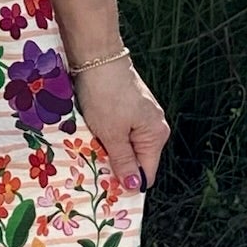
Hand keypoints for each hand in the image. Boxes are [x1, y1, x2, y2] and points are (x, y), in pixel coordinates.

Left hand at [71, 58, 168, 192]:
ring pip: (125, 145)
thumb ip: (123, 162)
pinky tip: (92, 133)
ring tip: (89, 148)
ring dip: (108, 150)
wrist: (98, 57)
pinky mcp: (128, 106)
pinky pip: (120, 131)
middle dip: (115, 166)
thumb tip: (134, 187)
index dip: (127, 183)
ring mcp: (142, 115)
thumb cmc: (106, 96)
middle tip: (93, 168)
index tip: (106, 189)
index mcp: (156, 135)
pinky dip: (106, 135)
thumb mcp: (112, 134)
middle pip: (136, 160)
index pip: (147, 173)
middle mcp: (154, 126)